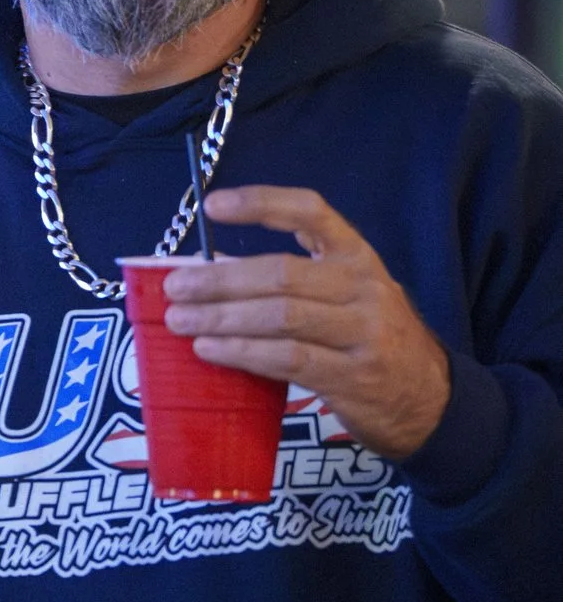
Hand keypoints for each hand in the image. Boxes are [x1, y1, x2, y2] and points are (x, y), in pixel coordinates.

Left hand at [161, 186, 451, 460]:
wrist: (428, 398)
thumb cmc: (366, 339)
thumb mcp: (343, 296)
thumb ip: (291, 280)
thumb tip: (209, 273)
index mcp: (356, 256)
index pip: (311, 212)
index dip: (262, 203)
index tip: (212, 205)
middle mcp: (364, 287)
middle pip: (281, 273)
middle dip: (219, 280)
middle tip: (174, 288)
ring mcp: (363, 332)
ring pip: (280, 316)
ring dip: (221, 318)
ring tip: (179, 321)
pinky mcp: (353, 375)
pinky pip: (287, 358)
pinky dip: (242, 352)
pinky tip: (209, 350)